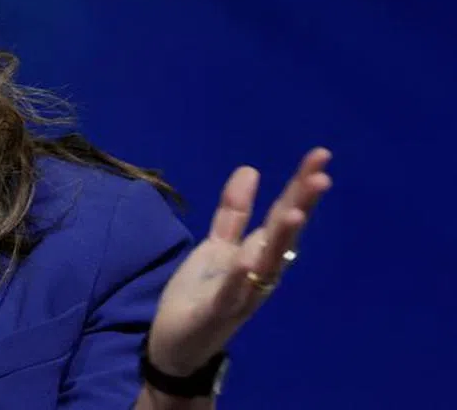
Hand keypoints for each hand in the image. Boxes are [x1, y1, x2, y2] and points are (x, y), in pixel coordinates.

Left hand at [146, 147, 332, 375]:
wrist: (179, 345)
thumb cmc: (202, 293)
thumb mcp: (217, 245)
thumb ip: (234, 212)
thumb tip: (251, 169)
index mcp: (260, 254)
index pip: (283, 213)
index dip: (300, 185)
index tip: (320, 155)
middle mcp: (260, 273)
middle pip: (283, 234)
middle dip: (301, 205)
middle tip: (322, 175)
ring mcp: (242, 293)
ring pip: (266, 264)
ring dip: (281, 239)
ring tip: (294, 211)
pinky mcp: (217, 311)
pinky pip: (231, 291)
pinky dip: (240, 275)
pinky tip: (247, 257)